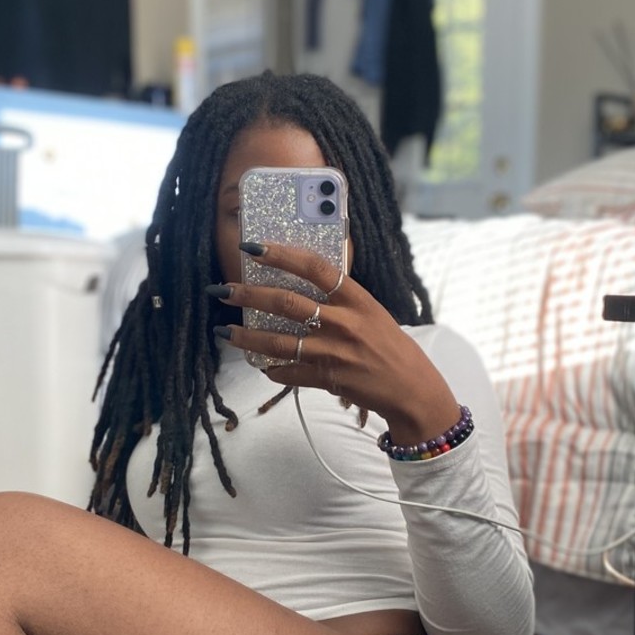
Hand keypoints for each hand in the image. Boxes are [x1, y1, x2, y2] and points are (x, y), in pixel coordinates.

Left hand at [210, 241, 459, 442]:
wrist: (411, 387)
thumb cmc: (389, 345)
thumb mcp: (371, 311)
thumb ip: (339, 298)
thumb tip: (299, 282)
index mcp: (356, 298)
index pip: (313, 267)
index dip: (280, 254)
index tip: (252, 247)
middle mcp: (343, 322)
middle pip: (286, 303)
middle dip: (248, 295)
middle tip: (222, 291)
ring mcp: (334, 352)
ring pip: (279, 342)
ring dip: (247, 337)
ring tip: (225, 333)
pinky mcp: (328, 378)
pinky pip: (290, 372)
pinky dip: (272, 370)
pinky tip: (261, 366)